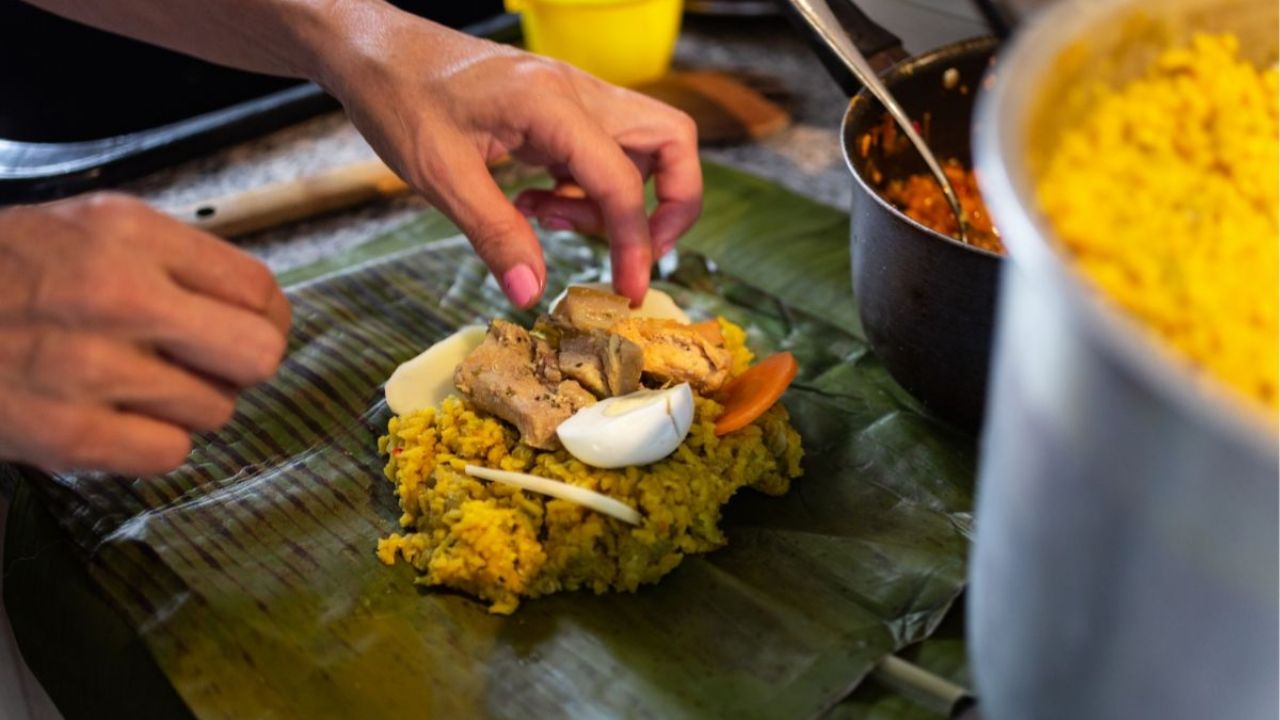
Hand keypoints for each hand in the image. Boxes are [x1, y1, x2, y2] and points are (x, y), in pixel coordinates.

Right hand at [0, 193, 290, 474]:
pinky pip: (168, 454)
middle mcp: (116, 296)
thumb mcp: (93, 227)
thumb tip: (263, 311)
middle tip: (204, 363)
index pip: (259, 290)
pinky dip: (152, 443)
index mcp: (128, 234)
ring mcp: (90, 369)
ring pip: (216, 411)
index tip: (248, 328)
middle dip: (239, 365)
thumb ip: (179, 260)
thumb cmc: (10, 271)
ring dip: (187, 404)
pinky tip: (116, 417)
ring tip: (134, 383)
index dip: (265, 318)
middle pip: (258, 356)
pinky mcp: (67, 434)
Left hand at [315, 6, 701, 307]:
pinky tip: (537, 204)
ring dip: (619, 198)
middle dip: (672, 205)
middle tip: (634, 250)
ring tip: (552, 220)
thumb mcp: (439, 176)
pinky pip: (605, 150)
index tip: (628, 288)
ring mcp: (574, 95)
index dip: (634, 242)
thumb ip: (494, 234)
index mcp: (550, 103)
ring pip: (645, 145)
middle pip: (673, 140)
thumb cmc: (399, 98)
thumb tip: (531, 291)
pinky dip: (588, 187)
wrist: (374, 52)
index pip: (623, 179)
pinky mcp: (561, 108)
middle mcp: (577, 91)